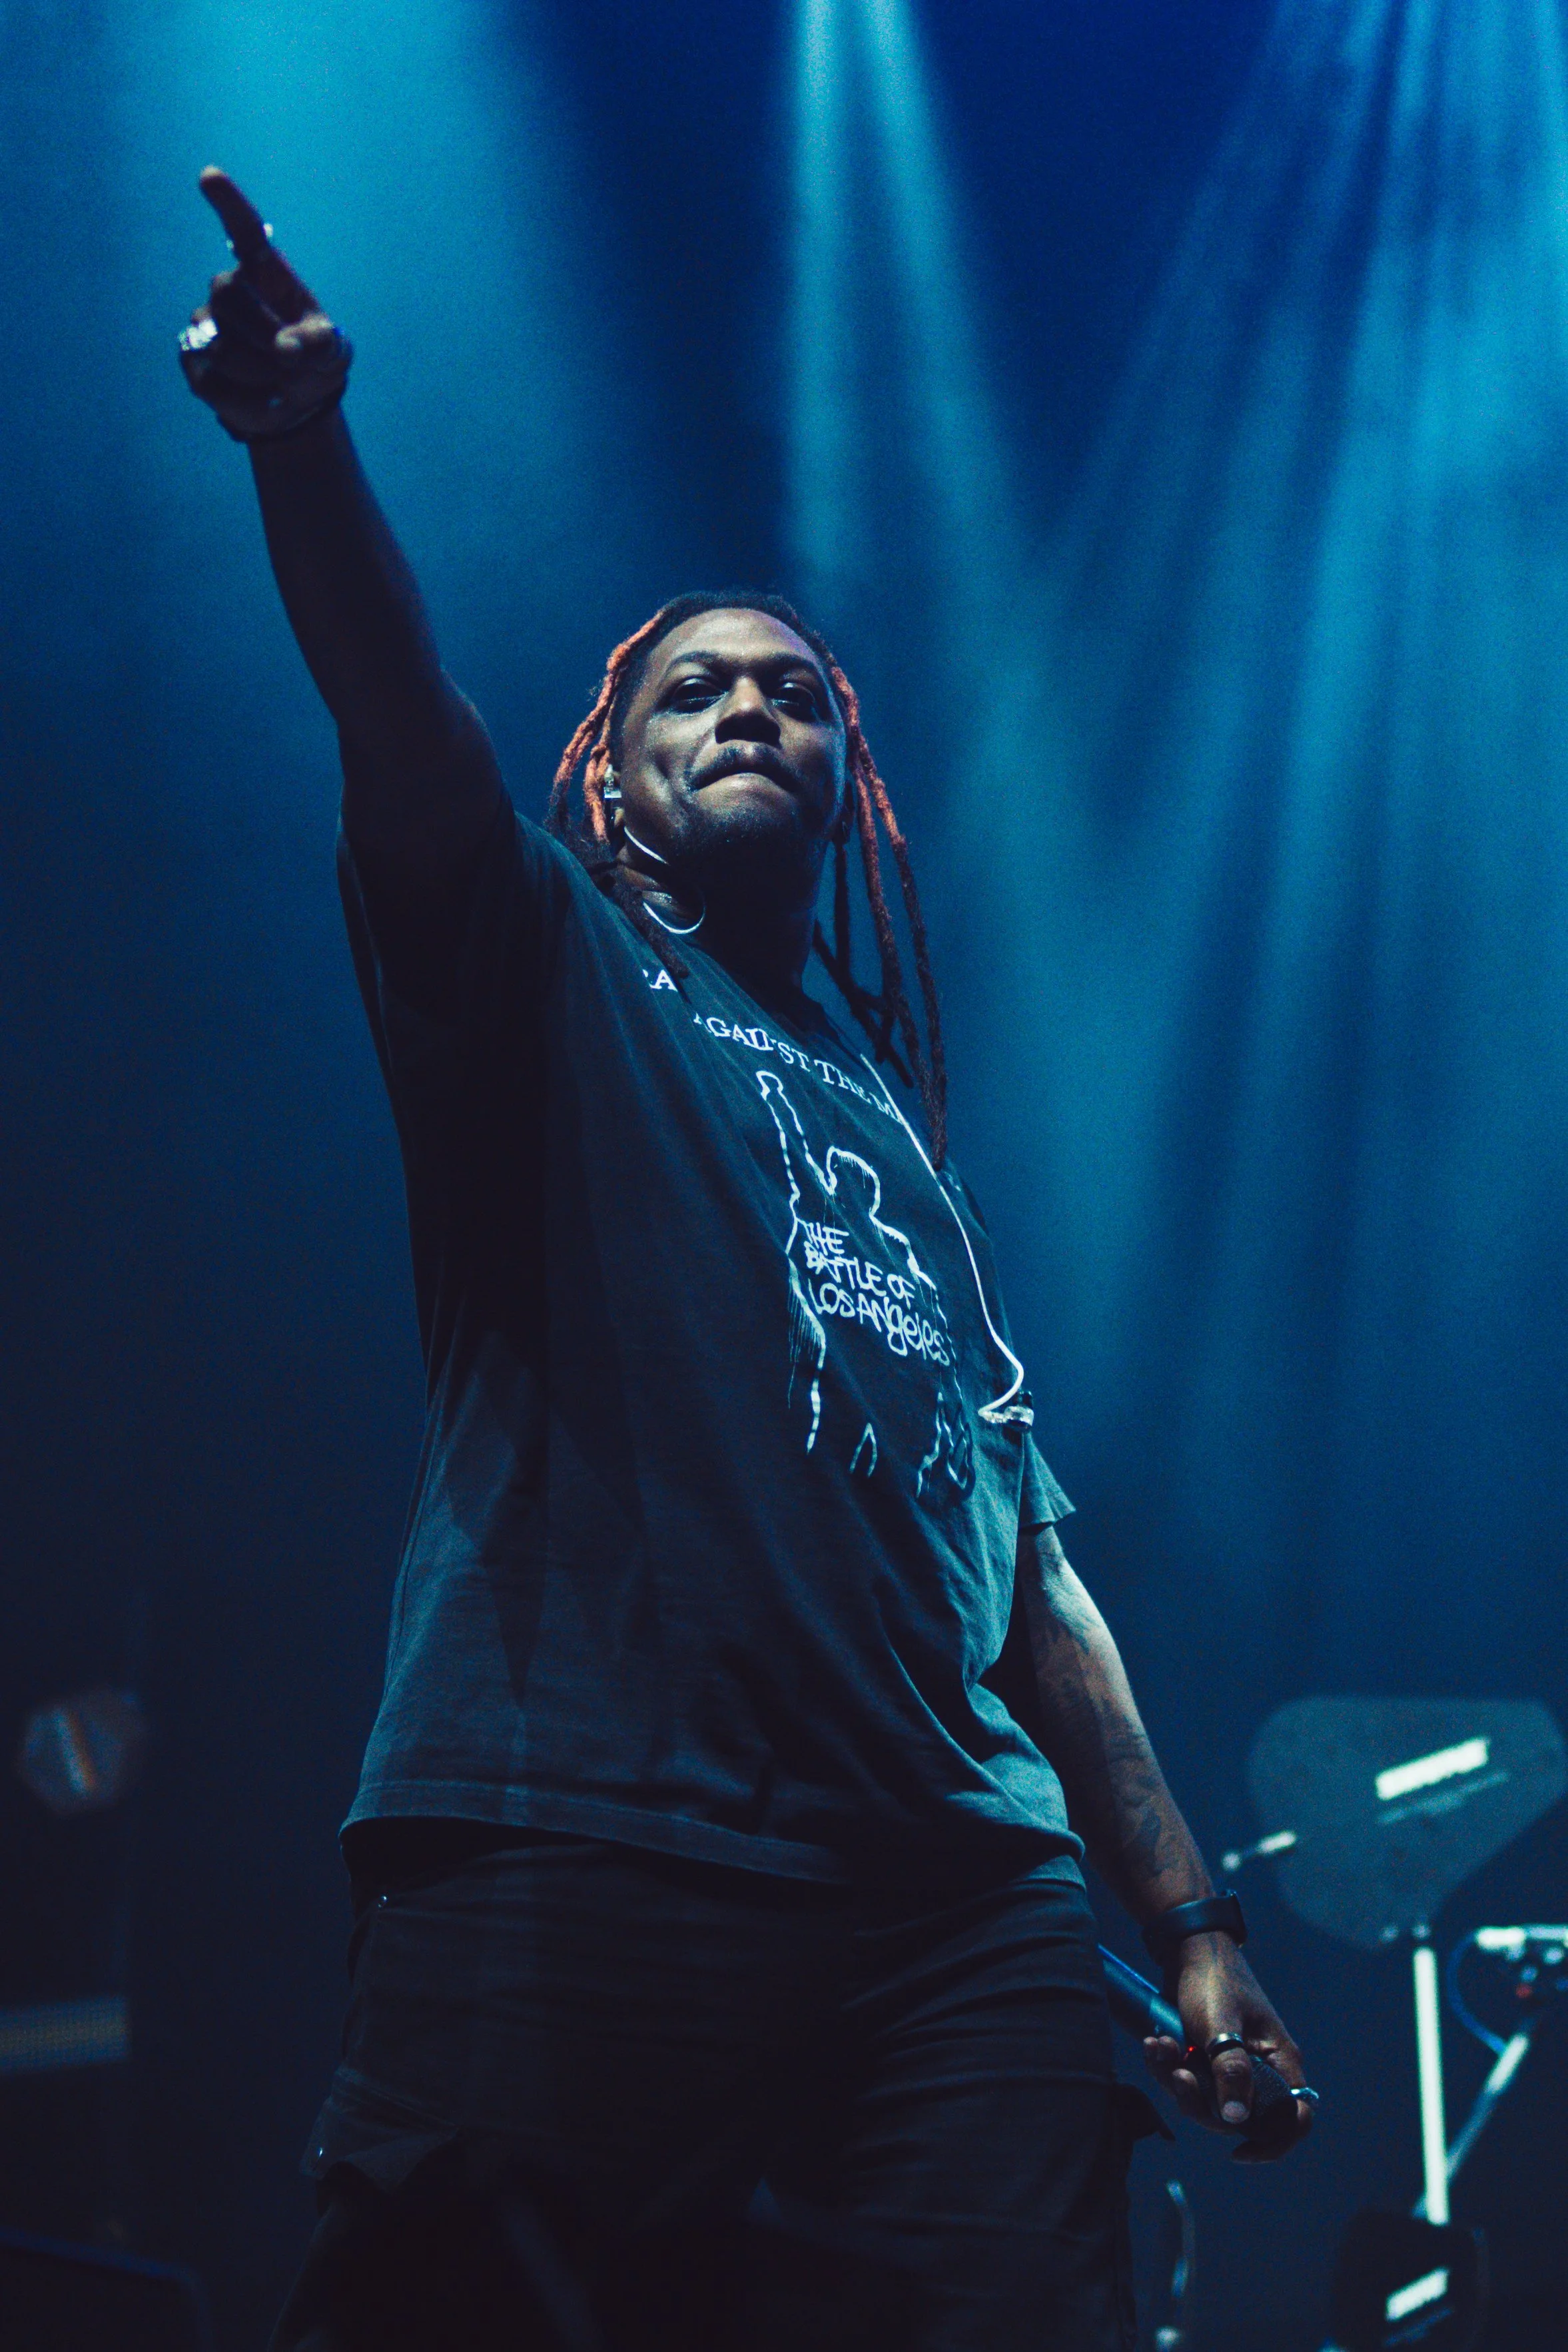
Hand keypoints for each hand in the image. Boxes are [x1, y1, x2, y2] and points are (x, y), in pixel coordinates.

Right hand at [178, 170, 351, 442]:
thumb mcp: (331, 351)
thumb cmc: (313, 361)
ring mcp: (206, 324)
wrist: (296, 403)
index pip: (245, 230)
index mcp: (267, 274)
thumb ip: (320, 346)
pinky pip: (212, 382)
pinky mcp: (193, 360)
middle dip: (263, 334)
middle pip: (227, 296)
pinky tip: (263, 399)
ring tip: (281, 382)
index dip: (228, 203)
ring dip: (261, 375)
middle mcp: (230, 290)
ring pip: (221, 347)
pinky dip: (247, 401)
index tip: (210, 176)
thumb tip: (286, 351)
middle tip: (292, 361)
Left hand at [1141, 1933, 1313, 2162]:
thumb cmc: (1213, 1980)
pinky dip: (1167, 2066)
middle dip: (1200, 2103)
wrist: (1184, 1948)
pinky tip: (1153, 2043)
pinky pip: (1187, 2081)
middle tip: (1176, 2074)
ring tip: (1158, 2047)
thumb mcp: (1220, 2024)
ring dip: (1175, 2080)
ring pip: (1205, 2101)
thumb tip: (1237, 2122)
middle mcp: (1259, 2068)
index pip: (1295, 2117)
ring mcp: (1230, 2065)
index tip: (1240, 2153)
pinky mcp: (1204, 2059)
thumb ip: (1230, 2070)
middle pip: (1237, 2118)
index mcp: (1279, 2060)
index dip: (1274, 2143)